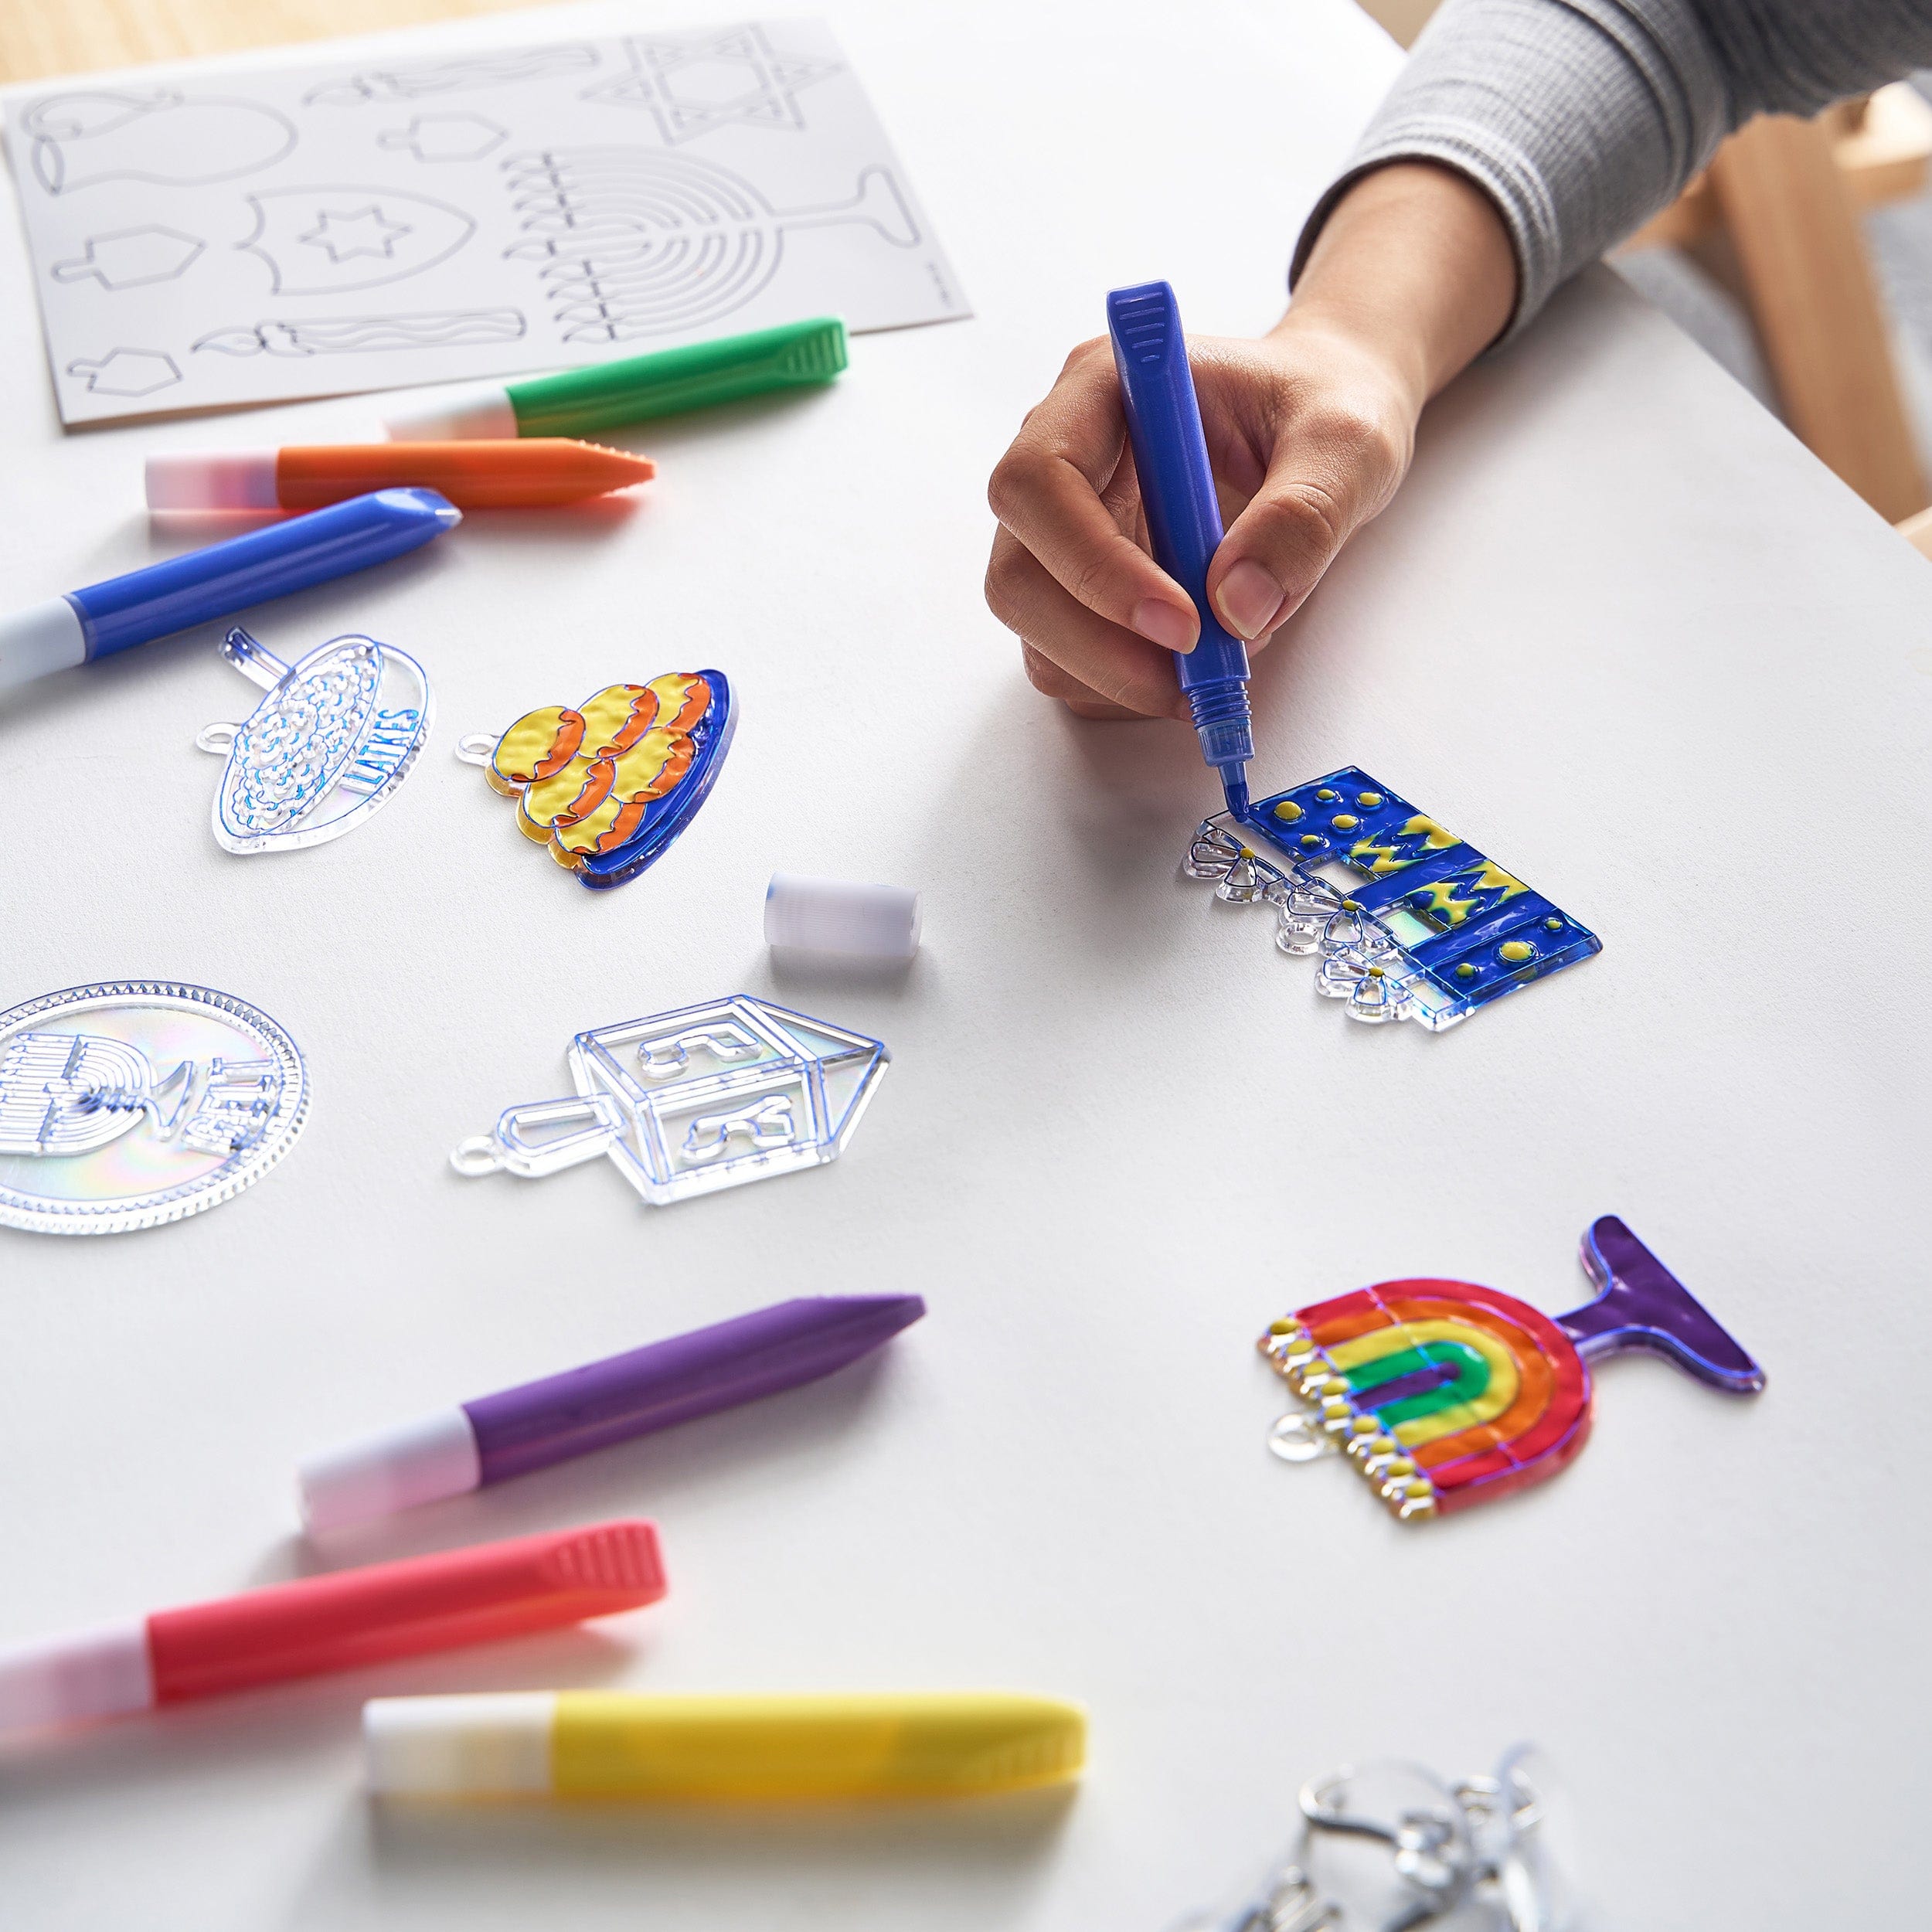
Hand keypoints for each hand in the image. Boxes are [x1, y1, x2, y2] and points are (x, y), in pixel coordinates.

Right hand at [985, 320, 1419, 718]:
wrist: (1323, 432)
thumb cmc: (1326, 409)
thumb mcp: (1348, 445)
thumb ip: (1302, 516)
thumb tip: (1237, 606)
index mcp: (1103, 389)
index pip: (1040, 481)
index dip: (1094, 564)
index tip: (1181, 622)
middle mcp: (1065, 457)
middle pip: (1019, 572)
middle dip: (1098, 645)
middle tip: (1191, 679)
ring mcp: (1063, 528)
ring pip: (1036, 628)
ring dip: (1114, 674)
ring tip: (1212, 668)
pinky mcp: (1080, 586)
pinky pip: (1067, 659)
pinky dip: (1123, 686)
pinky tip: (1191, 666)